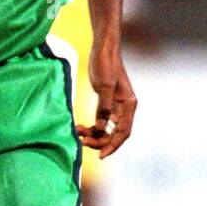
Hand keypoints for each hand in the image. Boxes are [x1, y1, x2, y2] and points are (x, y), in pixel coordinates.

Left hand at [77, 42, 136, 157]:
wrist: (103, 49)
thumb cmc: (106, 64)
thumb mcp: (104, 86)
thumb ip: (103, 108)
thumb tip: (101, 128)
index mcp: (128, 105)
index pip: (123, 132)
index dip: (113, 145)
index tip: (101, 156)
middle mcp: (125, 108)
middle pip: (115, 133)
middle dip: (100, 141)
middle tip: (83, 142)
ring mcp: (116, 106)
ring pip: (107, 129)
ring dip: (94, 134)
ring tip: (78, 132)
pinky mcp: (107, 103)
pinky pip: (101, 122)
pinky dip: (92, 127)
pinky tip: (81, 127)